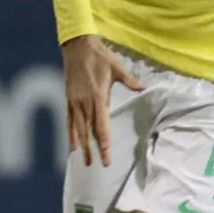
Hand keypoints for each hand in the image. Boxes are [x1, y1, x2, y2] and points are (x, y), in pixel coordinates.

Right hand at [61, 34, 144, 166]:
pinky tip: (73, 146)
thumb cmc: (100, 57)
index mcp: (98, 96)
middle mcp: (85, 102)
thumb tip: (144, 88)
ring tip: (85, 160)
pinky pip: (69, 121)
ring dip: (83, 145)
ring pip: (78, 129)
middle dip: (95, 148)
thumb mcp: (118, 68)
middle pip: (90, 130)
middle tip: (99, 164)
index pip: (101, 124)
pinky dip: (71, 134)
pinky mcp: (68, 100)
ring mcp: (75, 102)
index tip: (106, 153)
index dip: (103, 140)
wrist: (78, 47)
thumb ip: (130, 81)